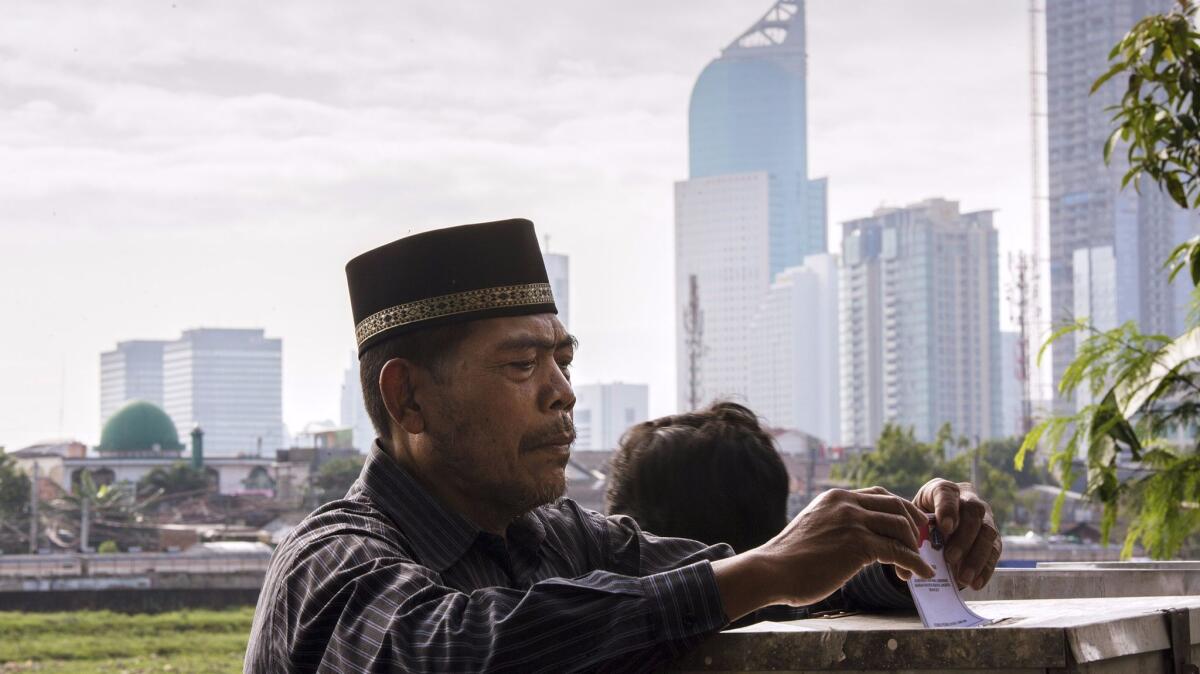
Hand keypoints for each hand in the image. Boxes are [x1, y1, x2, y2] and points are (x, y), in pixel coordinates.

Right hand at [727, 487, 934, 609]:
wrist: (771, 570)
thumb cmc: (789, 558)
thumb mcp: (814, 527)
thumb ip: (835, 525)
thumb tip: (854, 540)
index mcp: (836, 497)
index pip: (879, 494)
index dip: (900, 509)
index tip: (910, 526)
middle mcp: (847, 503)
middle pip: (896, 505)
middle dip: (915, 525)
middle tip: (922, 544)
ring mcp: (853, 522)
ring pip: (901, 527)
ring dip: (914, 548)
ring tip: (915, 566)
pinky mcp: (858, 545)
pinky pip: (898, 552)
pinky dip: (914, 563)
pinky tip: (920, 574)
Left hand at [912, 479, 1001, 589]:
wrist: (934, 524)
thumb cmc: (920, 520)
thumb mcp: (912, 520)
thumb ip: (914, 530)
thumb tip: (911, 555)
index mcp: (943, 490)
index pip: (947, 493)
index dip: (947, 510)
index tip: (944, 528)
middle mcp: (968, 499)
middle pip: (973, 513)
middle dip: (962, 538)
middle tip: (950, 558)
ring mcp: (984, 517)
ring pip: (988, 533)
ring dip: (976, 557)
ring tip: (963, 578)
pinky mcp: (992, 537)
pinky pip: (994, 551)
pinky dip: (985, 569)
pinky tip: (975, 583)